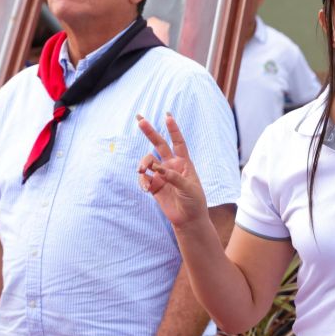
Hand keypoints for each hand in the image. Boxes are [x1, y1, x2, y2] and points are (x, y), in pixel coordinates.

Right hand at [136, 113, 209, 229]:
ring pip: (148, 161)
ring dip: (143, 164)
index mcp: (184, 163)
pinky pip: (144, 178)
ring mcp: (161, 175)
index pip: (178, 142)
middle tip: (140, 119)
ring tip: (142, 171)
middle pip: (159, 145)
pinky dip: (142, 181)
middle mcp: (171, 166)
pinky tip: (146, 188)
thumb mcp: (189, 188)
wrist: (188, 219)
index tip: (167, 116)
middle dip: (150, 132)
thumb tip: (158, 169)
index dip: (173, 130)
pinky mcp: (154, 186)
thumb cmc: (194, 201)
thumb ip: (174, 177)